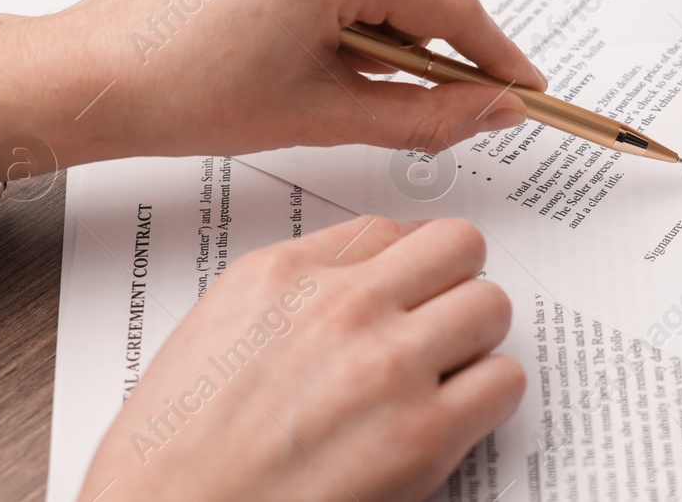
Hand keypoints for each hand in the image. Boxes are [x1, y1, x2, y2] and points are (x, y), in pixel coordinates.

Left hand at [0, 0, 544, 196]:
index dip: (495, 51)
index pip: (451, 2)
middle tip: (425, 85)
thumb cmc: (192, 99)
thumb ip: (429, 113)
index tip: (523, 84)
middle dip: (440, 27)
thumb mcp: (326, 116)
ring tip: (344, 57)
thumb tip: (499, 109)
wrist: (93, 74)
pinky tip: (307, 21)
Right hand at [79, 215, 523, 501]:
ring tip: (445, 374)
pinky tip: (450, 419)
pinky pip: (503, 381)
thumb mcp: (220, 329)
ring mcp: (388, 367)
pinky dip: (487, 399)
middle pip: (457, 248)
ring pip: (491, 306)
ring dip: (475, 340)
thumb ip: (298, 290)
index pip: (390, 228)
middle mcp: (340, 308)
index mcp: (284, 276)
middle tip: (440, 322)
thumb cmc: (177, 453)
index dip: (409, 262)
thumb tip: (370, 272)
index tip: (412, 283)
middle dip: (455, 285)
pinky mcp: (422, 436)